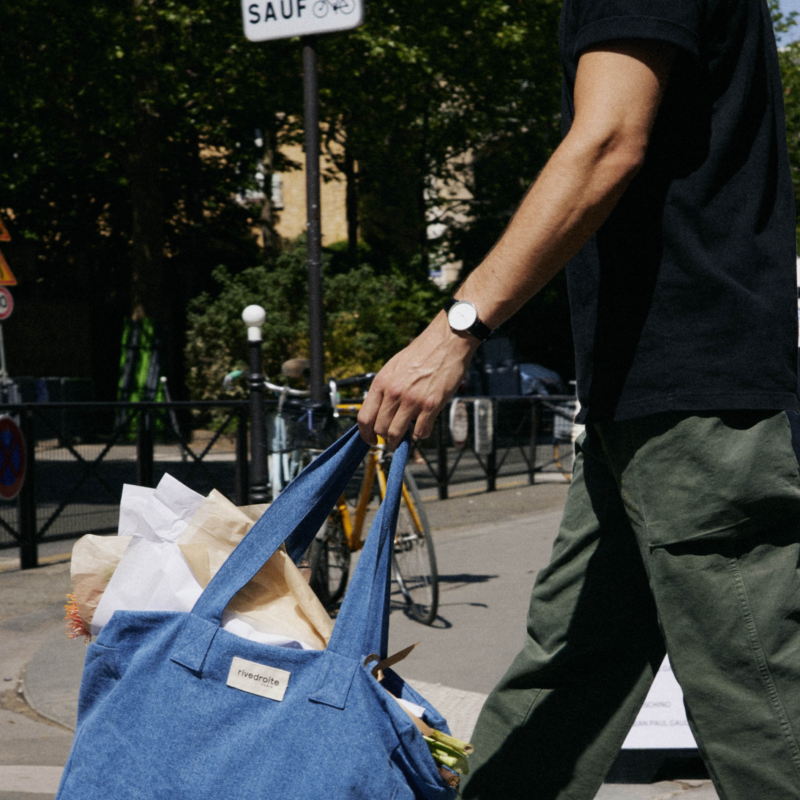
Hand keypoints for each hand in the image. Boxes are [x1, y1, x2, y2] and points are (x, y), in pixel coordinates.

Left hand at [358, 311, 479, 449]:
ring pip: (395, 434)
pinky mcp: (431, 404)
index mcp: (381, 382)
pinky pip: (421, 431)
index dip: (365, 434)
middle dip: (383, 439)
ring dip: (398, 442)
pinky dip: (421, 434)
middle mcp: (394, 392)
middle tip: (389, 441)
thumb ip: (385, 388)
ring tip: (401, 442)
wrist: (447, 341)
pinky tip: (423, 428)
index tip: (370, 440)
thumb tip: (379, 410)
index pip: (364, 417)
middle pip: (379, 428)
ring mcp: (412, 400)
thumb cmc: (422, 353)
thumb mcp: (394, 367)